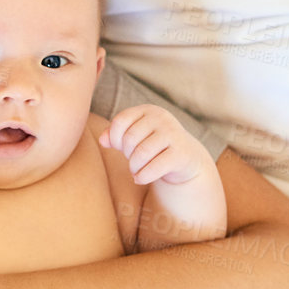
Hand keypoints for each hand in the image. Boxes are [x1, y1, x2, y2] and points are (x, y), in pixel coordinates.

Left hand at [99, 105, 213, 185]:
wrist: (185, 157)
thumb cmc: (152, 145)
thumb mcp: (134, 136)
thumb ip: (114, 135)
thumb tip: (103, 140)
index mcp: (148, 110)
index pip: (120, 121)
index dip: (115, 138)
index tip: (120, 148)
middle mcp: (162, 118)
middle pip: (130, 139)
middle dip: (127, 155)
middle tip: (132, 162)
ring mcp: (173, 134)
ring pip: (141, 154)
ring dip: (134, 168)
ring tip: (136, 171)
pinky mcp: (181, 153)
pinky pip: (154, 167)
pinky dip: (142, 176)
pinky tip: (140, 179)